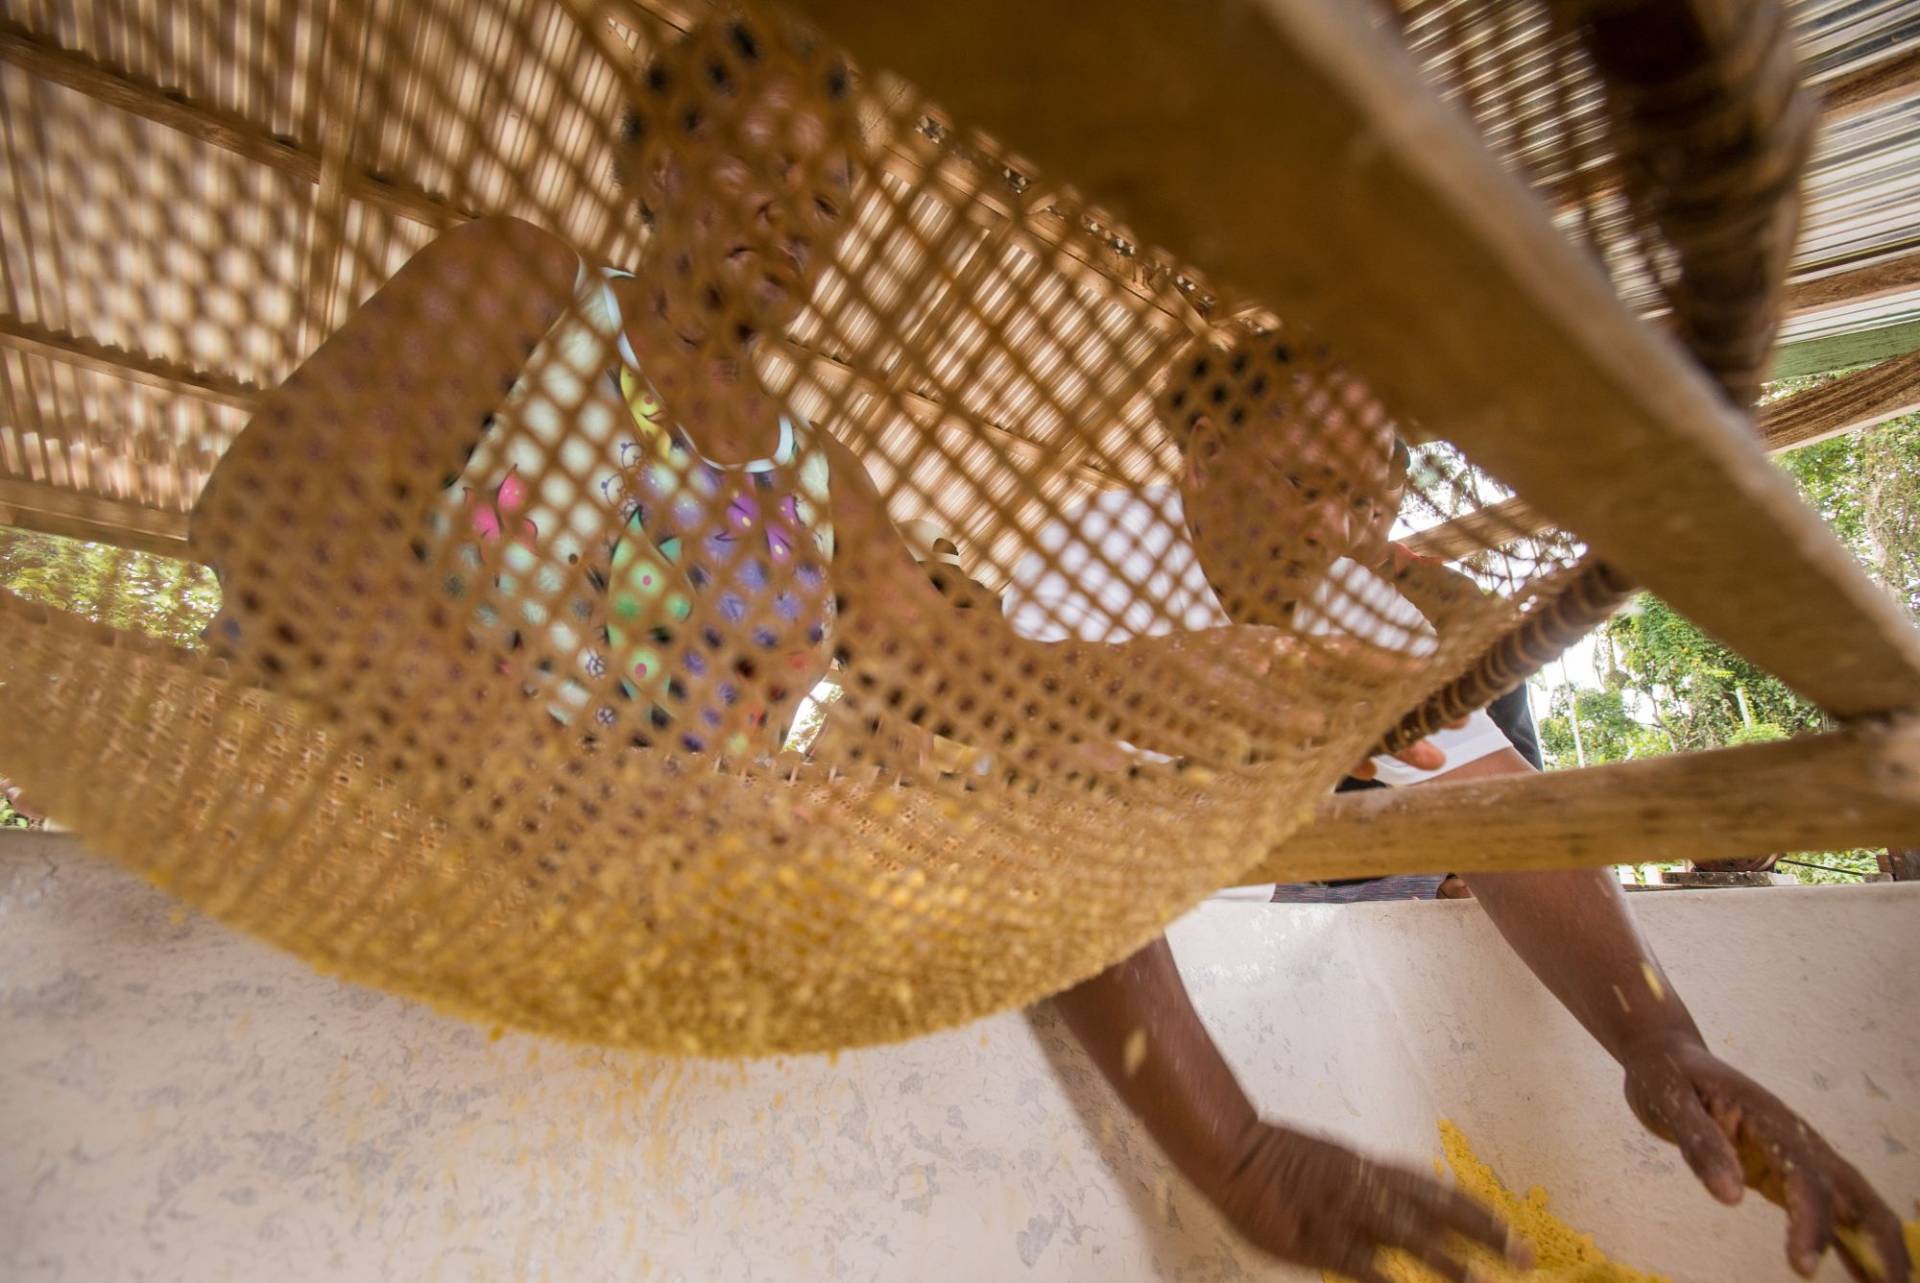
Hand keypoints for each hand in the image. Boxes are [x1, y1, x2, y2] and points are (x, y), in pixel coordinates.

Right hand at [1209, 1122, 1527, 1281]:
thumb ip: (1365, 1187)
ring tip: (1478, 1281)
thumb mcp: (1332, 1164)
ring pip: (1403, 1234)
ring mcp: (1341, 1212)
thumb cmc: (1278, 1158)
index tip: (1510, 1228)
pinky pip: (1355, 1261)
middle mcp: (1365, 1186)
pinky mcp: (1312, 1237)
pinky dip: (1382, 1275)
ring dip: (1443, 1259)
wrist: (1233, 1150)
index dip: (1473, 1209)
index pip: (1434, 1190)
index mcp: (1368, 1169)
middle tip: (1521, 1255)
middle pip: (1434, 1209)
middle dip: (1480, 1232)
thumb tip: (1404, 1209)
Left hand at [1622, 1033, 1910, 1280]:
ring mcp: (1796, 1154)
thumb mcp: (1668, 1099)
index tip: (1803, 1267)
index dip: (1810, 1221)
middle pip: (1851, 1191)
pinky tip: (1866, 1275)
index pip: (1804, 1174)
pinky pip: (1828, 1208)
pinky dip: (1850, 1240)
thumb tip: (1731, 1197)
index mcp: (1768, 1117)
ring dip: (1877, 1243)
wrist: (1667, 1057)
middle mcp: (1795, 1136)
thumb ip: (1700, 1144)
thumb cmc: (1665, 1076)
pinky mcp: (1785, 1171)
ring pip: (1852, 1201)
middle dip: (1878, 1239)